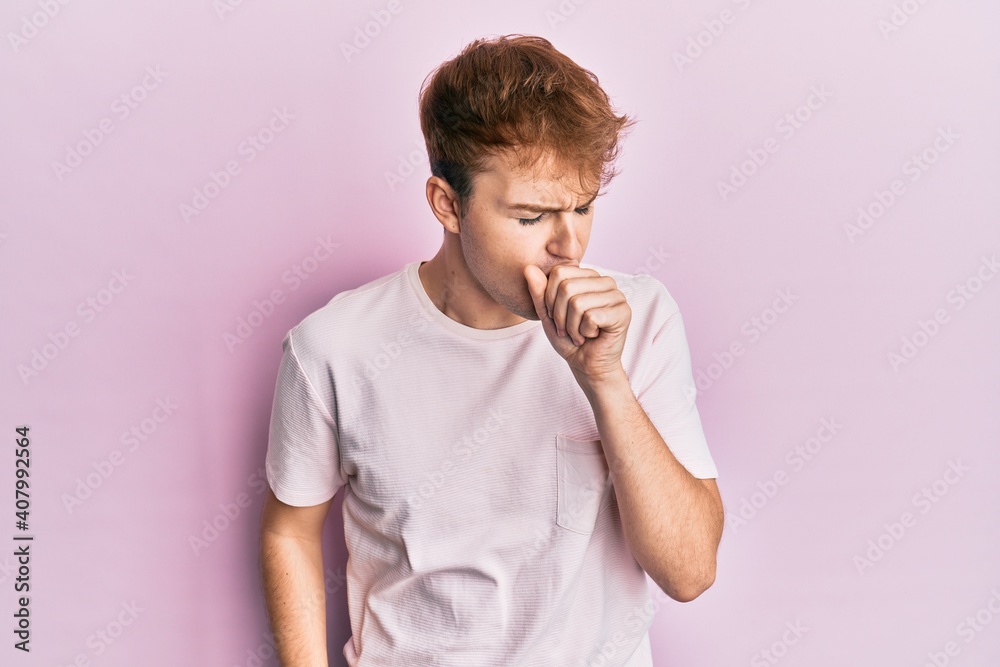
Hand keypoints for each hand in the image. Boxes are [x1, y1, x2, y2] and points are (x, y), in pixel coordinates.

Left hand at [524, 264, 630, 382]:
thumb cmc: (568, 338)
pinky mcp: (623, 312)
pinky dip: (584, 332)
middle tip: (568, 330)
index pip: (559, 272)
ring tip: (580, 334)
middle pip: (566, 287)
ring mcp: (617, 295)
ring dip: (572, 327)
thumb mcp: (547, 314)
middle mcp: (605, 281)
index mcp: (588, 276)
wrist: (586, 364)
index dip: (550, 299)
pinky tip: (593, 336)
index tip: (556, 317)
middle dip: (560, 316)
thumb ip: (539, 292)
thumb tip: (529, 267)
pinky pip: (591, 317)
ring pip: (578, 303)